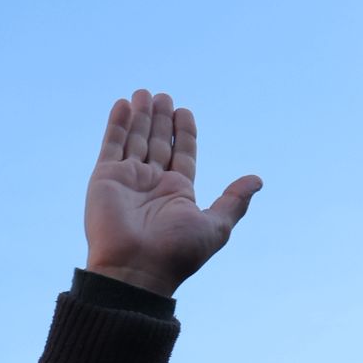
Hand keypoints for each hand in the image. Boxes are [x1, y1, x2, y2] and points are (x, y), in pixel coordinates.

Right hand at [84, 90, 261, 297]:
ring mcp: (127, 181)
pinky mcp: (105, 178)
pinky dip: (117, 125)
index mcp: (177, 194)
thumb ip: (234, 201)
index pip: (182, 154)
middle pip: (157, 143)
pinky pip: (111, 146)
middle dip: (160, 119)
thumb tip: (257, 180)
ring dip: (140, 116)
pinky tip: (123, 104)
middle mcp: (152, 185)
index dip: (183, 133)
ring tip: (145, 93)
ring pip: (135, 140)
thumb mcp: (216, 227)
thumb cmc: (177, 252)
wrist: (135, 270)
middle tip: (163, 96)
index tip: (184, 111)